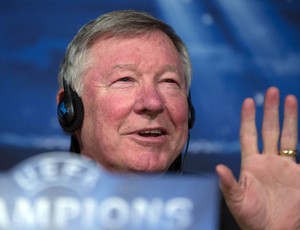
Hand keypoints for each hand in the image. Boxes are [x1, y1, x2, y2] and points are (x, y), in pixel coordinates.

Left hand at [216, 87, 299, 228]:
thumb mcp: (237, 200)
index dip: (248, 118)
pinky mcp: (299, 175)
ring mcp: (284, 166)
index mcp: (251, 163)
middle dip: (270, 111)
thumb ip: (229, 184)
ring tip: (290, 98)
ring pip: (286, 136)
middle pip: (269, 129)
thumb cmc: (251, 218)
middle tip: (272, 91)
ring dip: (288, 118)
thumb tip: (218, 167)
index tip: (248, 101)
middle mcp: (267, 160)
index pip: (248, 135)